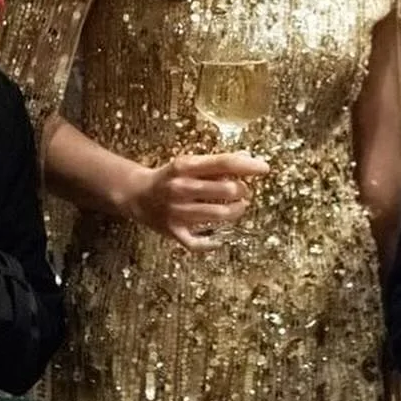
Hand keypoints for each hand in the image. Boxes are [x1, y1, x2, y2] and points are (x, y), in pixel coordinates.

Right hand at [123, 151, 269, 251]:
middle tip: (243, 191)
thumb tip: (248, 157)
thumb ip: (218, 163)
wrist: (135, 194)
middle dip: (243, 190)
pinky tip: (220, 236)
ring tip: (238, 207)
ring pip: (220, 215)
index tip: (264, 168)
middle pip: (227, 190)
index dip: (248, 166)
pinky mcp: (173, 231)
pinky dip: (214, 242)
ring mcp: (177, 211)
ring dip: (236, 211)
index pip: (224, 163)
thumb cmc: (171, 177)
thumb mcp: (190, 163)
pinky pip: (199, 243)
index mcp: (185, 166)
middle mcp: (181, 188)